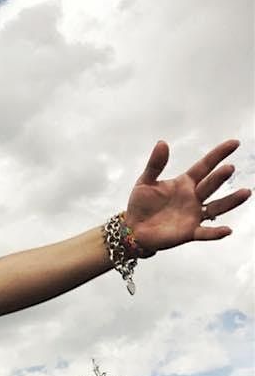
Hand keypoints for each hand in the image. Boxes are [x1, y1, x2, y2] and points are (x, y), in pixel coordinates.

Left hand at [125, 139, 250, 251]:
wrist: (132, 229)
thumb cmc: (140, 205)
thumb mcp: (145, 182)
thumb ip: (155, 164)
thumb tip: (162, 143)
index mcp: (185, 183)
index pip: (205, 166)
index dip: (218, 154)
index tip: (234, 143)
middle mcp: (194, 198)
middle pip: (210, 185)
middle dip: (219, 178)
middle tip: (228, 169)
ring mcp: (193, 215)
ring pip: (216, 207)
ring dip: (230, 201)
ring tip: (246, 193)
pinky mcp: (189, 232)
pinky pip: (205, 232)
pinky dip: (215, 233)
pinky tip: (227, 230)